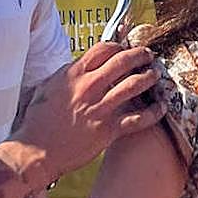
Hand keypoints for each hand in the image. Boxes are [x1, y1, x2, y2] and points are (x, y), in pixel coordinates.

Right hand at [11, 42, 163, 181]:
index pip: (103, 49)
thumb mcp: (47, 86)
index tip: (124, 48)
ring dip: (149, 78)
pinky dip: (153, 112)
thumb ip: (66, 73)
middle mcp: (89, 87)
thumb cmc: (37, 120)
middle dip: (140, 55)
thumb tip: (80, 64)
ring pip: (134, 86)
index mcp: (74, 74)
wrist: (36, 151)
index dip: (118, 46)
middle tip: (148, 55)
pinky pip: (138, 119)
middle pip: (123, 61)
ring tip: (155, 75)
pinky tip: (160, 107)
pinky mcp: (108, 130)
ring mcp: (100, 108)